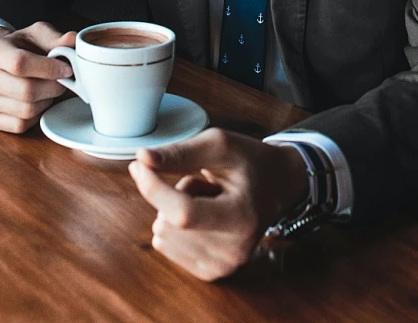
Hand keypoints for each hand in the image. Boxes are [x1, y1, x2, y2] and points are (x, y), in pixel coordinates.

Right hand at [0, 21, 75, 132]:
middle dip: (54, 87)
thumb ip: (56, 38)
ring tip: (48, 89)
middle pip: (27, 91)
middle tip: (62, 81)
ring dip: (47, 101)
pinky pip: (21, 124)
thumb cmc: (22, 47)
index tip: (68, 69)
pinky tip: (38, 102)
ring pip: (27, 110)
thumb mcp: (37, 35)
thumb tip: (73, 40)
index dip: (50, 68)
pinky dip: (37, 115)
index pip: (20, 63)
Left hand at [129, 128, 307, 280]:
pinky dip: (176, 226)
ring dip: (175, 209)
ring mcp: (223, 266)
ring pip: (162, 234)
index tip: (139, 166)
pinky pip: (165, 246)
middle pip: (167, 223)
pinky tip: (204, 215)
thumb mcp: (220, 145)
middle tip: (206, 185)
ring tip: (208, 199)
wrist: (278, 185)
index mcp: (242, 217)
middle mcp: (234, 250)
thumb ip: (180, 153)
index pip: (183, 213)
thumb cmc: (250, 161)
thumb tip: (141, 159)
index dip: (154, 188)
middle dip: (174, 194)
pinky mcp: (211, 272)